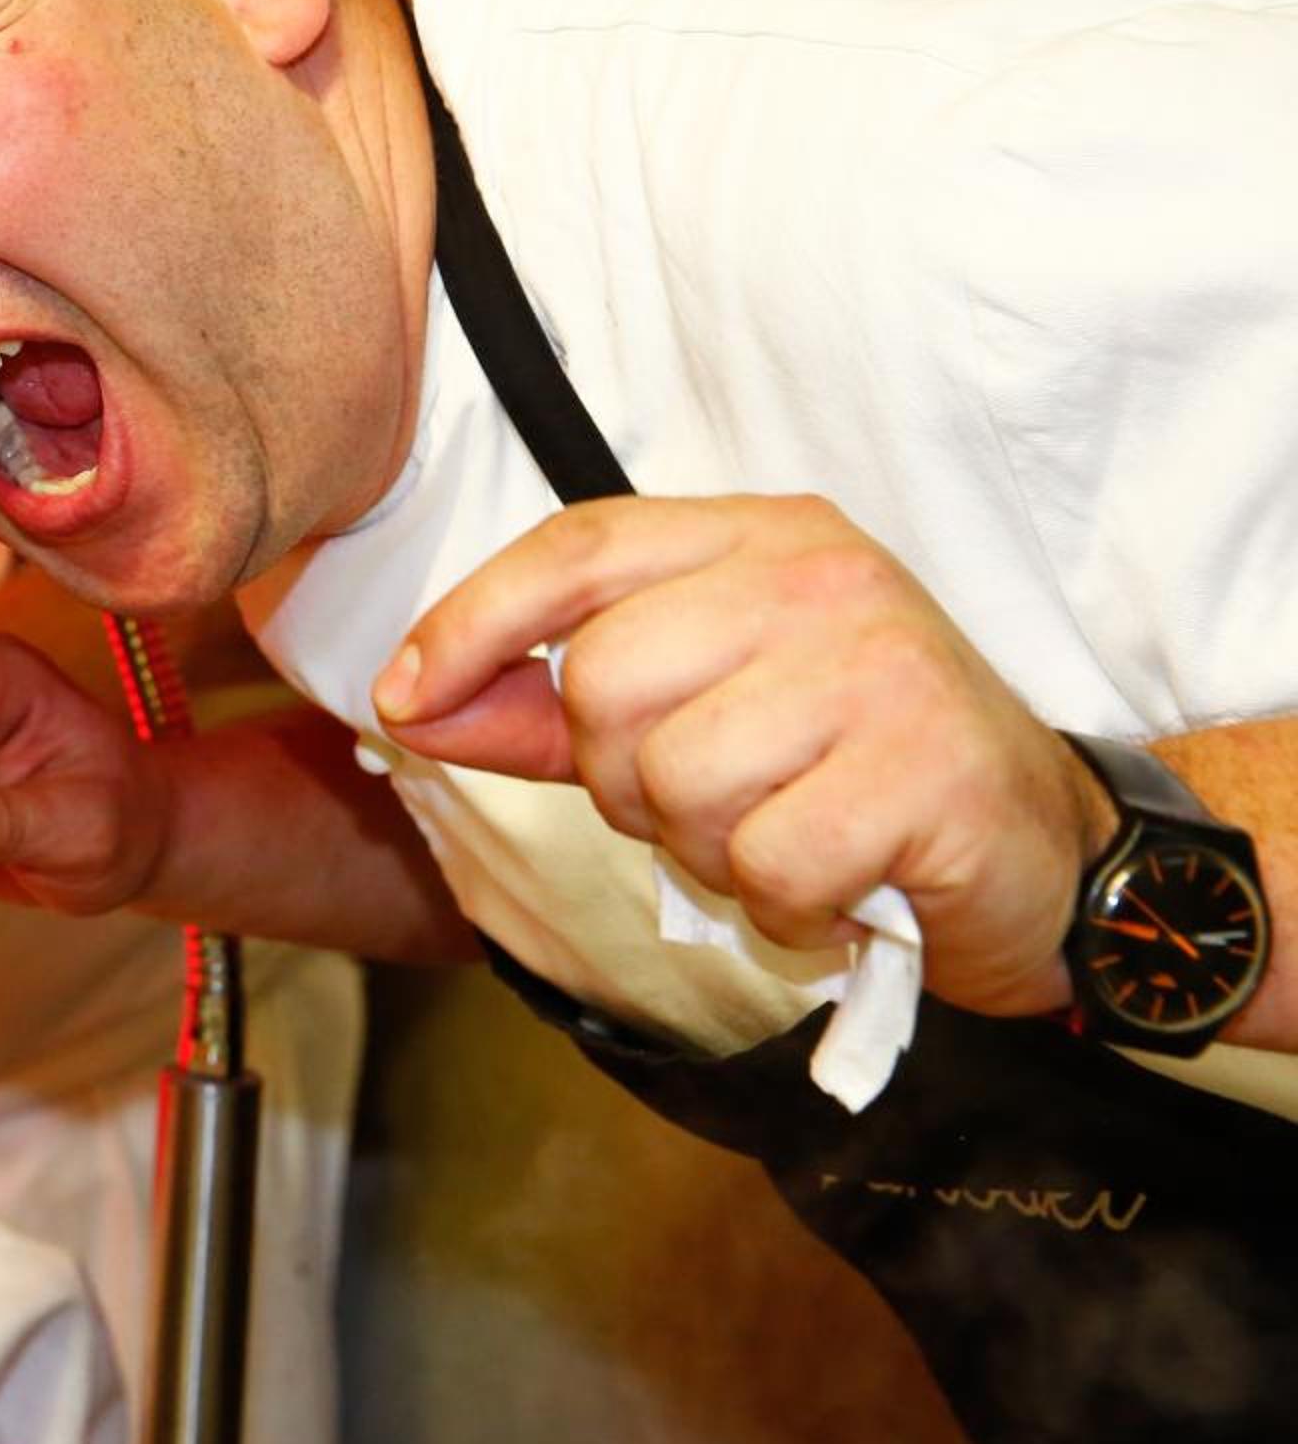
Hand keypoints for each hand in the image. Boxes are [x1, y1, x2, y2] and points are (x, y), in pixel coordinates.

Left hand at [373, 493, 1101, 1017]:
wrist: (1043, 855)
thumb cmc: (845, 772)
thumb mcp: (695, 712)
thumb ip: (550, 707)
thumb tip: (409, 702)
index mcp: (758, 537)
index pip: (577, 550)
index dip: (471, 623)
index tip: (401, 697)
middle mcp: (821, 577)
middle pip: (603, 684)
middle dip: (624, 781)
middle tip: (711, 806)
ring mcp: (882, 665)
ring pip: (675, 782)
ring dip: (706, 851)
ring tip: (782, 838)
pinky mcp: (925, 769)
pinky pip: (763, 863)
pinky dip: (784, 906)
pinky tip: (839, 887)